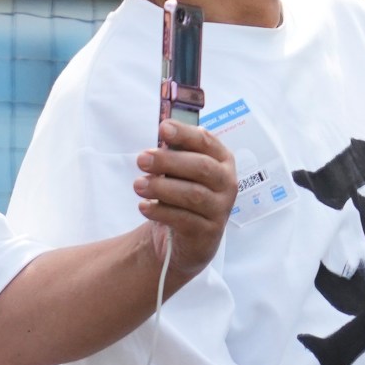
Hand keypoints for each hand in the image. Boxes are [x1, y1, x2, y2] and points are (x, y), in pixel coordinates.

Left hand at [139, 120, 237, 284]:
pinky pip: (185, 219)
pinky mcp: (208, 232)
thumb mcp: (178, 172)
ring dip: (162, 188)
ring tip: (138, 185)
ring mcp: (220, 209)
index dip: (185, 134)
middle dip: (169, 161)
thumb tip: (162, 133)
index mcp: (222, 161)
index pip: (206, 142)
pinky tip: (144, 206)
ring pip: (193, 194)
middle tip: (142, 159)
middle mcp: (226, 183)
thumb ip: (173, 153)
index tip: (163, 128)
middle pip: (202, 167)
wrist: (184, 237)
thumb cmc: (181, 194)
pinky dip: (161, 211)